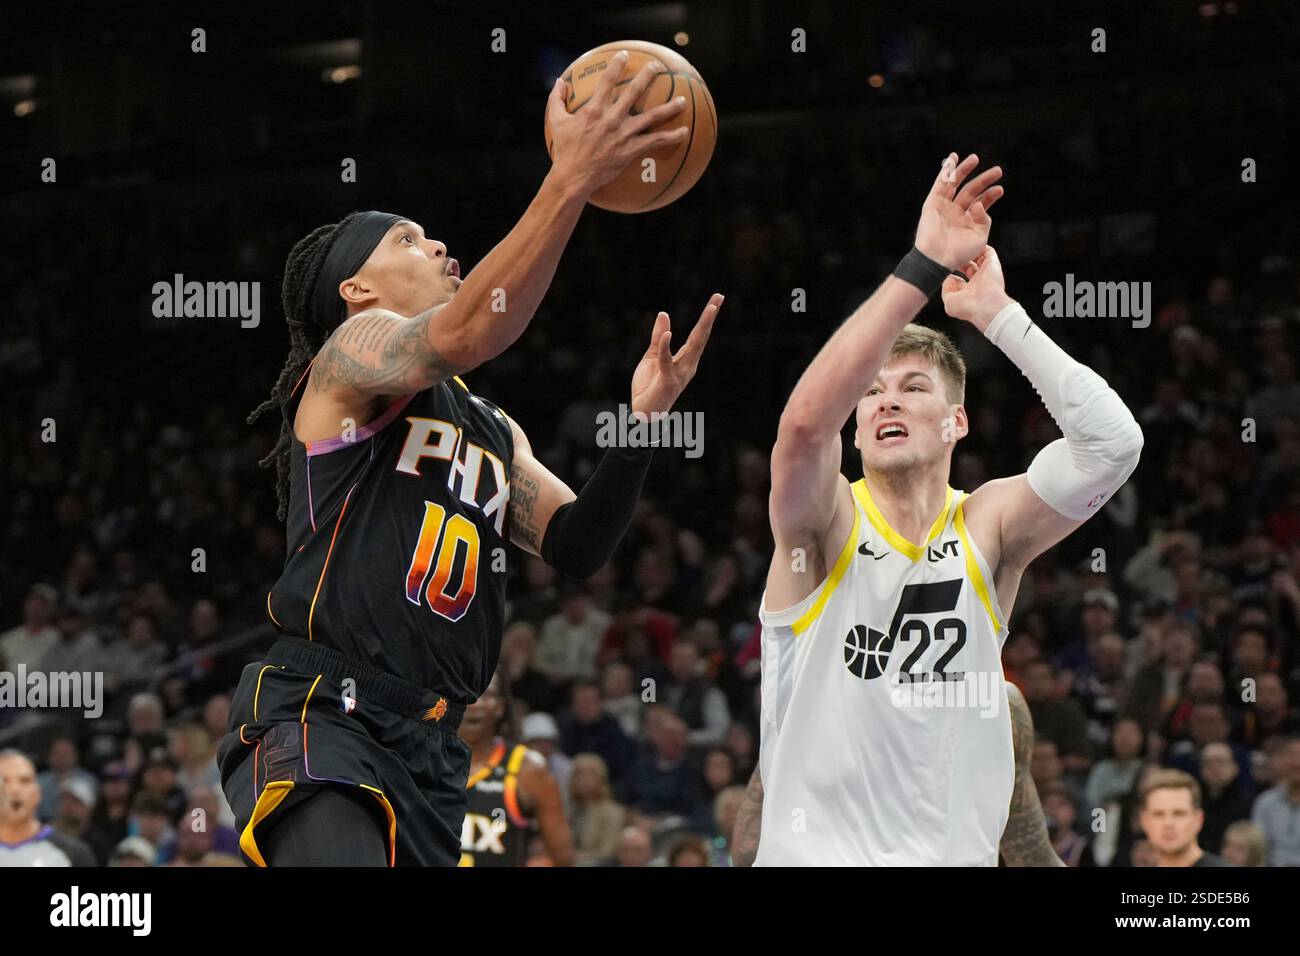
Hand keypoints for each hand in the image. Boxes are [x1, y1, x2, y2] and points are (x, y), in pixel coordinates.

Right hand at [546, 52, 688, 198]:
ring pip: (652, 117)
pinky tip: (684, 132)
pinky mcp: (631, 150)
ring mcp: (624, 134)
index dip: (617, 65)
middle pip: (635, 91)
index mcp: (594, 109)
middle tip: (657, 66)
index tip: (624, 55)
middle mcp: (612, 118)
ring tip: (683, 100)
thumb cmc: (564, 149)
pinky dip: (672, 137)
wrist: (573, 177)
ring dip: (669, 107)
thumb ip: (556, 99)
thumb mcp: (556, 121)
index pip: (608, 80)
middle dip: (647, 75)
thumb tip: (559, 81)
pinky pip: (656, 142)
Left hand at [630, 293, 722, 415]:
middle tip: (719, 298)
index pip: (698, 335)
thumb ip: (659, 337)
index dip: (707, 317)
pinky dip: (666, 348)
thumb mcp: (653, 356)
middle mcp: (688, 365)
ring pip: (693, 347)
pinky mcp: (668, 382)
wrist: (643, 413)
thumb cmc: (649, 387)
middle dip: (709, 317)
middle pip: (701, 337)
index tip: (717, 299)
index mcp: (685, 359)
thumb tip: (664, 314)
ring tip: (710, 309)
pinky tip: (668, 333)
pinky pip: (667, 362)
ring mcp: (680, 374)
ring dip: (702, 327)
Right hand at [914, 152, 1003, 270]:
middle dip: (984, 180)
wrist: (937, 259)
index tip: (1000, 189)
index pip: (981, 202)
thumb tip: (980, 203)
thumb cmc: (958, 254)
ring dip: (964, 170)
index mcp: (967, 221)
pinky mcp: (932, 204)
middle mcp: (955, 212)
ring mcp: (943, 207)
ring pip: (955, 184)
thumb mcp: (980, 238)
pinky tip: (953, 159)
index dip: (991, 195)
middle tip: (998, 171)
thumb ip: (984, 219)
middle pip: (971, 191)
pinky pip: (940, 184)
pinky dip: (946, 171)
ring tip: (976, 159)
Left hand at [941, 245, 1013, 331]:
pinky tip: (968, 244)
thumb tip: (949, 276)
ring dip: (968, 252)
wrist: (985, 305)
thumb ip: (946, 288)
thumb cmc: (968, 307)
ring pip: (977, 258)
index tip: (941, 266)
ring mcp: (985, 272)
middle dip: (959, 260)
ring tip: (958, 246)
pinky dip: (979, 246)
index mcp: (968, 291)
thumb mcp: (949, 301)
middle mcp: (977, 281)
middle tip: (949, 254)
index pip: (959, 280)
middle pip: (968, 267)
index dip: (951, 273)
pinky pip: (987, 251)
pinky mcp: (992, 263)